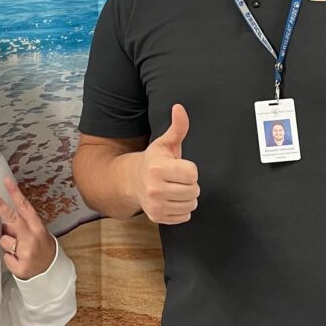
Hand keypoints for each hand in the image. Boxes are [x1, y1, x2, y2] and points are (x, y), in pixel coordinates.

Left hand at [0, 177, 56, 279]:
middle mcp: (32, 238)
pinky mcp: (21, 267)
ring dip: (8, 245)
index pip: (25, 207)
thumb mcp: (35, 233)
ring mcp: (27, 253)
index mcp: (37, 227)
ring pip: (5, 241)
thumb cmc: (40, 247)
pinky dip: (10, 260)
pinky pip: (6, 258)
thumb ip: (21, 225)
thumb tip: (3, 218)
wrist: (50, 271)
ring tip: (18, 250)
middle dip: (0, 205)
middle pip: (13, 218)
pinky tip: (19, 261)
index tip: (6, 181)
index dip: (15, 193)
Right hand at [130, 103, 198, 223]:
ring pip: (191, 204)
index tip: (179, 166)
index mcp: (157, 169)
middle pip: (194, 190)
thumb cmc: (153, 160)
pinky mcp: (158, 218)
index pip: (192, 174)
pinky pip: (185, 216)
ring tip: (175, 188)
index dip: (189, 169)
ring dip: (187, 197)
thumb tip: (179, 108)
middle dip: (190, 184)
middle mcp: (154, 189)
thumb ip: (177, 127)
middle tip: (177, 178)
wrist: (132, 180)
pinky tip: (172, 199)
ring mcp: (155, 206)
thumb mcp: (164, 143)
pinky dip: (182, 209)